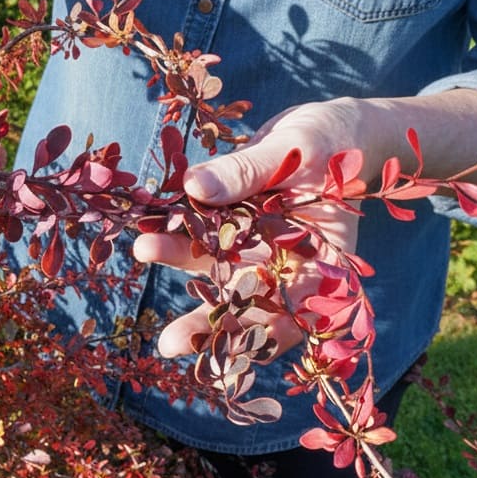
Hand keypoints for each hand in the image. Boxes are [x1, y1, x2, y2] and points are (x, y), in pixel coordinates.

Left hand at [135, 98, 377, 359]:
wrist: (334, 125)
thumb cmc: (334, 140)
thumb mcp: (297, 152)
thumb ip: (249, 172)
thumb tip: (195, 188)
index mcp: (324, 262)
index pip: (298, 314)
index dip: (265, 338)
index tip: (229, 353)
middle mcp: (288, 262)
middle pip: (249, 303)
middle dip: (209, 325)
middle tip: (169, 345)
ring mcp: (258, 244)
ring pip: (217, 266)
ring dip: (179, 261)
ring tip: (142, 250)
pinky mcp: (235, 222)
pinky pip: (203, 234)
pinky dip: (177, 234)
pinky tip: (148, 230)